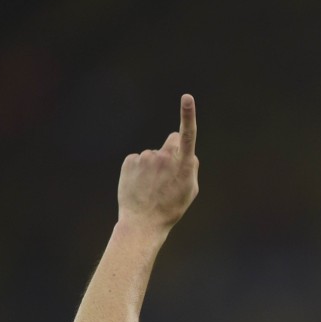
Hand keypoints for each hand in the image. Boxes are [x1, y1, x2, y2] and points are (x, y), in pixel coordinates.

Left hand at [117, 94, 199, 230]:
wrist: (143, 223)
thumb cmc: (171, 208)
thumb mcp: (190, 190)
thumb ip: (191, 168)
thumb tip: (187, 153)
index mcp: (182, 164)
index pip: (187, 134)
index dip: (188, 115)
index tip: (187, 98)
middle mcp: (164, 157)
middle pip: (171, 142)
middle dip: (172, 150)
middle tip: (168, 174)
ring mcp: (145, 158)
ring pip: (153, 155)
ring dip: (154, 166)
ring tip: (152, 187)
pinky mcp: (129, 161)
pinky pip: (138, 160)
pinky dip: (139, 170)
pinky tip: (140, 186)